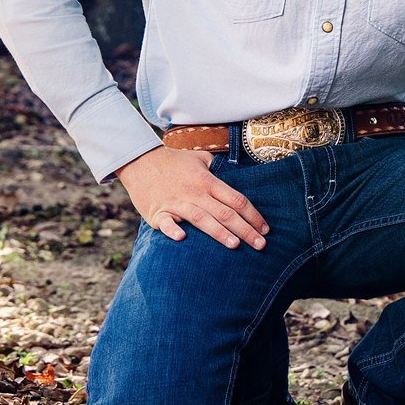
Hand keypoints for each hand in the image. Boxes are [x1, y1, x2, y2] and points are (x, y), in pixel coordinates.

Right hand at [115, 146, 269, 247]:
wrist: (139, 161)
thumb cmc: (173, 161)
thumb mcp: (200, 158)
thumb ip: (218, 169)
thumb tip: (238, 174)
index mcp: (208, 181)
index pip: (236, 199)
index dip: (253, 214)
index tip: (265, 229)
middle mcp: (195, 192)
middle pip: (225, 212)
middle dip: (245, 229)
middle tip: (261, 245)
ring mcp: (176, 203)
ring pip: (202, 219)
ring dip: (219, 232)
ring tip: (235, 245)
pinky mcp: (157, 212)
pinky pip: (165, 223)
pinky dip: (172, 230)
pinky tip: (182, 239)